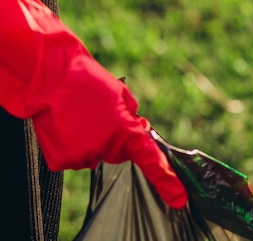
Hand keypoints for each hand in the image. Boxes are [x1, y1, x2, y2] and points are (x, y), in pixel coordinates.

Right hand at [0, 0, 187, 208]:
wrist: (51, 78)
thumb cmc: (90, 82)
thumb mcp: (122, 95)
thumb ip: (133, 119)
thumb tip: (139, 133)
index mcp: (126, 130)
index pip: (150, 159)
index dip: (165, 179)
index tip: (178, 197)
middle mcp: (107, 147)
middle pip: (119, 154)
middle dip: (116, 139)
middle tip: (100, 116)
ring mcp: (84, 156)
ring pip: (97, 155)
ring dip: (92, 140)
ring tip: (80, 116)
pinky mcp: (63, 161)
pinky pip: (77, 158)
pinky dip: (73, 146)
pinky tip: (67, 126)